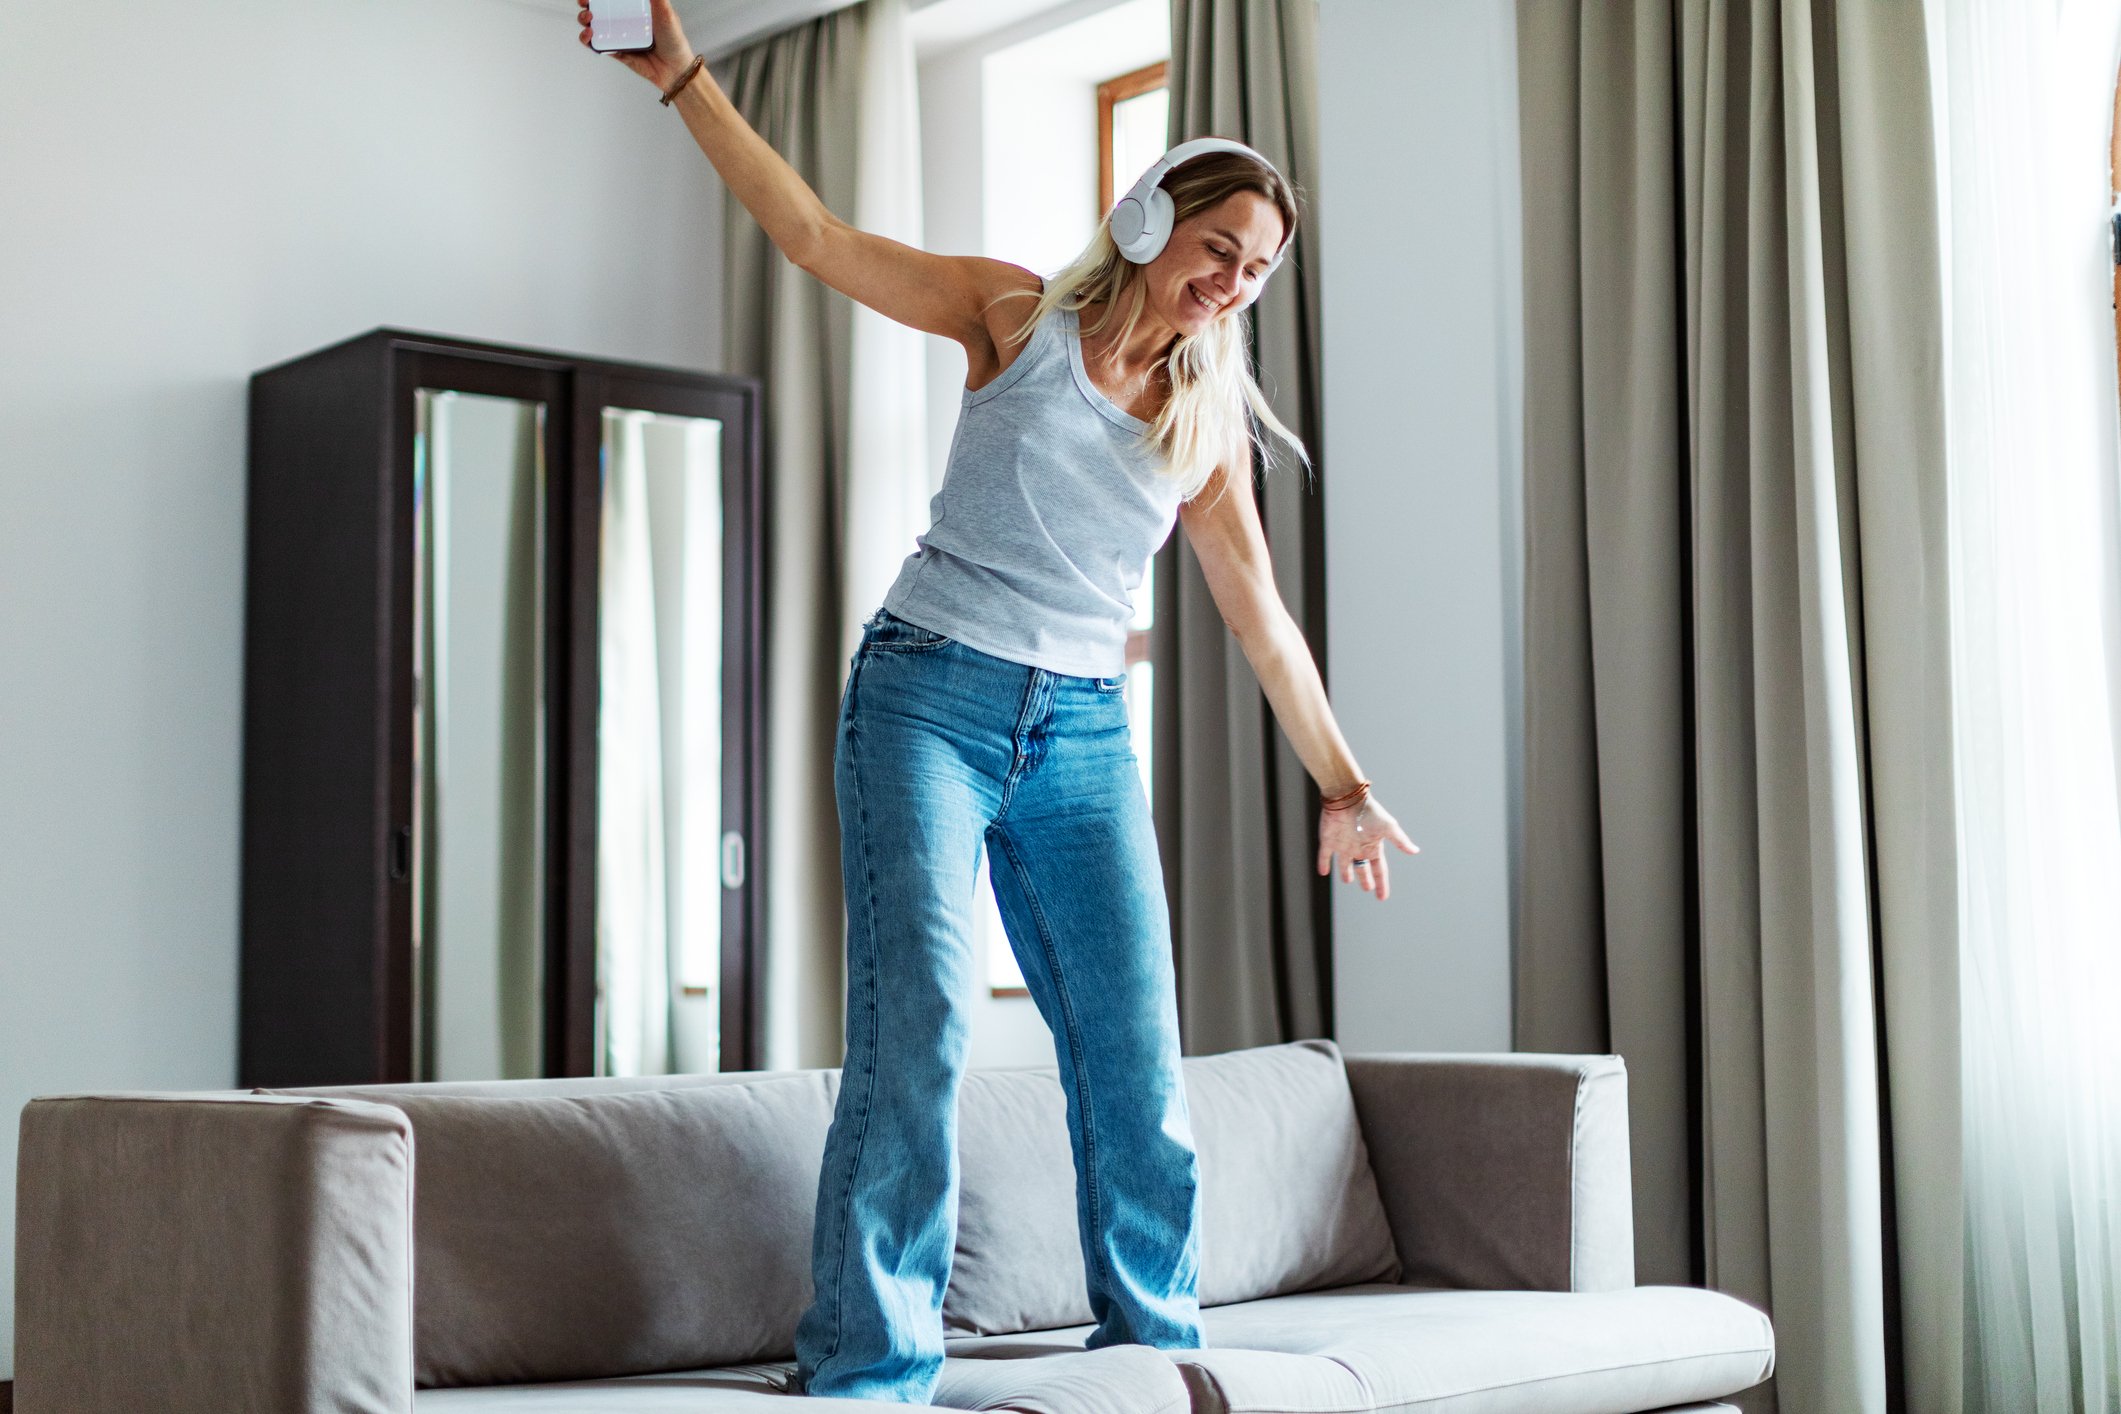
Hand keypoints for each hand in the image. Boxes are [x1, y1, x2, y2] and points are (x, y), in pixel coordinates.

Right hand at [578, 0, 697, 92]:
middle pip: (599, 11)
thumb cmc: (674, 41)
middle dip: (587, 5)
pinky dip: (589, 41)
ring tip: (588, 20)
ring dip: (585, 21)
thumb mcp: (667, 14)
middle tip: (585, 3)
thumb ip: (657, 0)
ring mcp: (620, 38)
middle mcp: (625, 22)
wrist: (675, 69)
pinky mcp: (617, 52)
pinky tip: (590, 36)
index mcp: (634, 10)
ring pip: (595, 27)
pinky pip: (599, 46)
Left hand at [1316, 791, 1417, 900]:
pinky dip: (1323, 863)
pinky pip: (1324, 855)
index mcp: (1372, 846)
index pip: (1378, 869)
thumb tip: (1416, 851)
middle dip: (1365, 879)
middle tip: (1367, 888)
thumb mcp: (1388, 828)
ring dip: (1345, 873)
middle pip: (1362, 868)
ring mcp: (1342, 844)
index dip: (1381, 883)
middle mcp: (1358, 847)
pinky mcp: (1328, 840)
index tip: (1382, 897)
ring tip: (1347, 880)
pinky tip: (1323, 872)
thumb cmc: (1370, 812)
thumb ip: (1400, 841)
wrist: (1348, 798)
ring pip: (1344, 863)